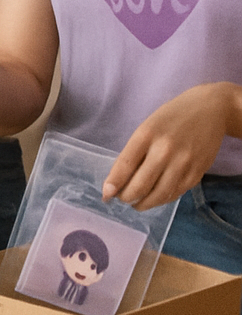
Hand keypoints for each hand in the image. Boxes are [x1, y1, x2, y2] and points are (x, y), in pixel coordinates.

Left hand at [103, 83, 236, 210]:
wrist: (209, 110)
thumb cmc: (171, 117)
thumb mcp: (148, 126)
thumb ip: (136, 150)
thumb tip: (121, 178)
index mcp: (147, 134)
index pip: (125, 164)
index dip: (114, 183)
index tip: (106, 194)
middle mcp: (164, 150)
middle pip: (141, 184)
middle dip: (127, 197)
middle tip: (121, 199)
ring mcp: (183, 163)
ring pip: (160, 194)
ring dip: (145, 204)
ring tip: (136, 204)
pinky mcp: (197, 172)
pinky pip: (176, 193)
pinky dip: (163, 199)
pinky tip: (155, 198)